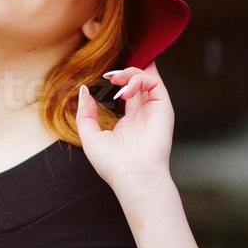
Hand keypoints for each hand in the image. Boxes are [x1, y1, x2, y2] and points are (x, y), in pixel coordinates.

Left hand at [75, 60, 173, 188]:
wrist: (133, 175)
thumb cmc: (113, 164)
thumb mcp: (90, 136)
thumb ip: (85, 113)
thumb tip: (84, 91)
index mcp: (128, 121)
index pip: (128, 93)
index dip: (119, 80)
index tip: (104, 77)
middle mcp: (143, 114)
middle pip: (139, 82)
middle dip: (125, 72)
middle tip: (110, 76)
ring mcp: (154, 110)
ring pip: (147, 78)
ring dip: (131, 73)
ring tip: (116, 80)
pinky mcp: (163, 108)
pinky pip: (155, 83)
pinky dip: (139, 79)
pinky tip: (126, 90)